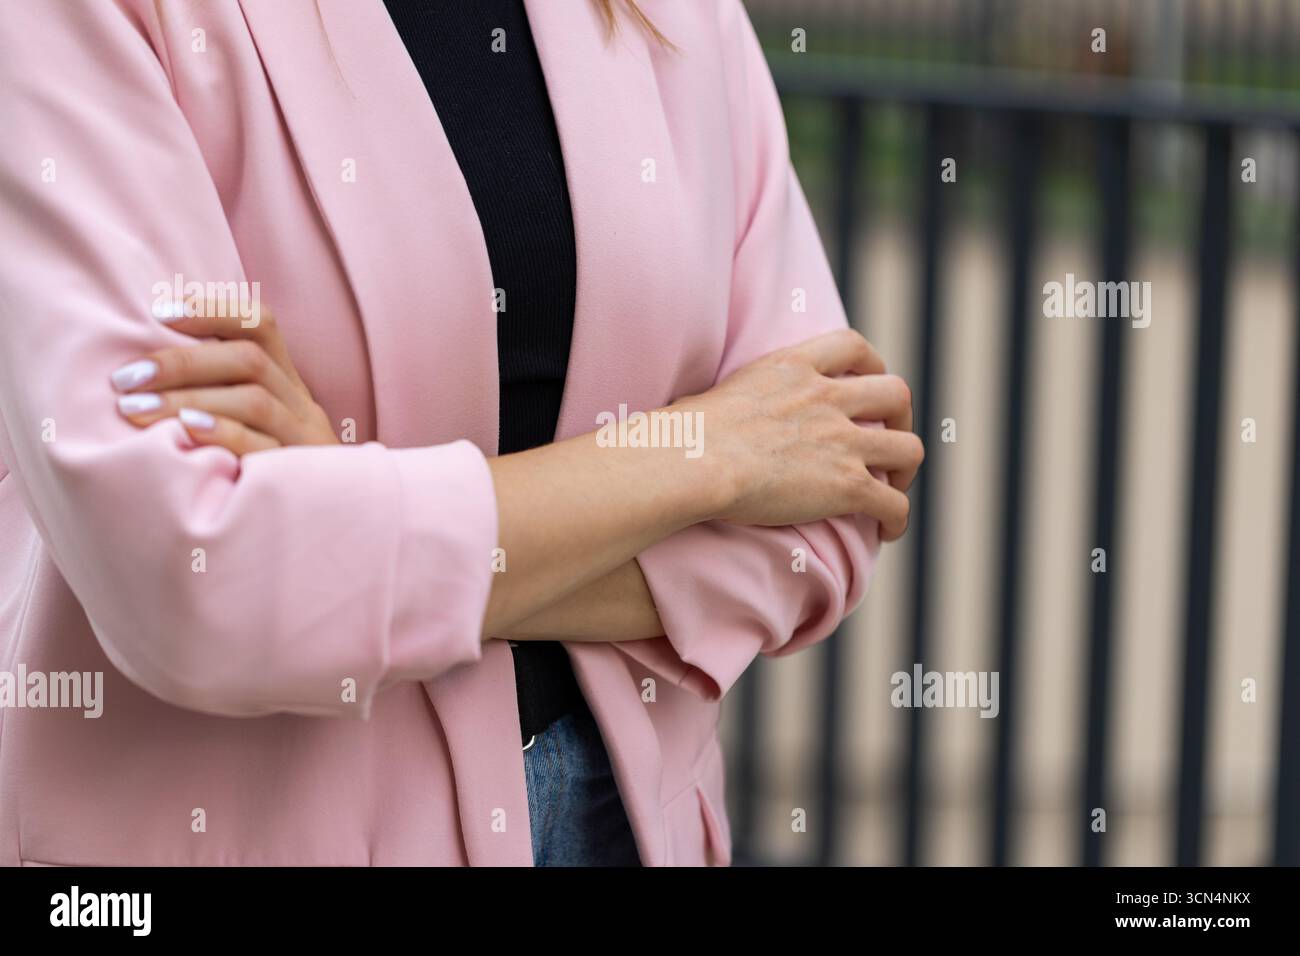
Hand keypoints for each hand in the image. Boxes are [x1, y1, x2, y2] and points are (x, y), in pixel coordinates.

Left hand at [111, 301, 337, 452]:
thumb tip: (144, 369)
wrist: (333, 524)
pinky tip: (185, 431)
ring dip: (188, 398)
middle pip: (250, 360)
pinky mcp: (300, 472)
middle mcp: (300, 403)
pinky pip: (263, 446)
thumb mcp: (253, 425)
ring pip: (254, 400)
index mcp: (288, 382)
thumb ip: (218, 393)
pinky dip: (223, 432)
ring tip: (135, 407)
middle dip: (182, 362)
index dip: (213, 310)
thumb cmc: (266, 470)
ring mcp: (304, 437)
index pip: (261, 325)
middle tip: (126, 378)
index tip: (160, 312)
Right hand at [677, 329, 921, 540]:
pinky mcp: (846, 485)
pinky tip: (887, 532)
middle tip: (888, 439)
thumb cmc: (683, 435)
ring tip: (892, 489)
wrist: (694, 460)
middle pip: (895, 394)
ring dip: (906, 470)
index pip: (852, 346)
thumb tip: (696, 414)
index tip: (870, 382)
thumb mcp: (717, 393)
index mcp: (794, 367)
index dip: (872, 365)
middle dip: (900, 418)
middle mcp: (826, 397)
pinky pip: (893, 503)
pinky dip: (897, 518)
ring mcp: (841, 441)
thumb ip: (733, 399)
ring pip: (908, 448)